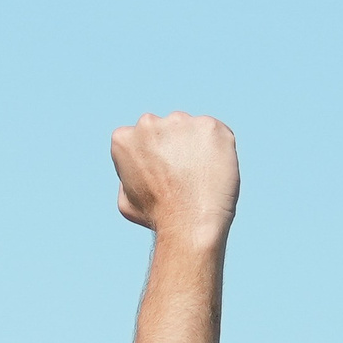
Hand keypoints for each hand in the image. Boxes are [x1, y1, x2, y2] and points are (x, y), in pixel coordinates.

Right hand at [112, 111, 237, 237]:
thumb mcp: (126, 200)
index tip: (161, 173)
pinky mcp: (209, 125)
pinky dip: (218, 148)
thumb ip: (127, 178)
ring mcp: (180, 121)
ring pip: (191, 128)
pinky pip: (216, 133)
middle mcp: (148, 123)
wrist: (189, 222)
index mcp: (124, 138)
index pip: (139, 137)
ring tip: (200, 175)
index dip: (151, 155)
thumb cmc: (156, 216)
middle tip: (183, 174)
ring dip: (196, 145)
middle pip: (166, 127)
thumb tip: (136, 170)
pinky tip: (214, 172)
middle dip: (174, 144)